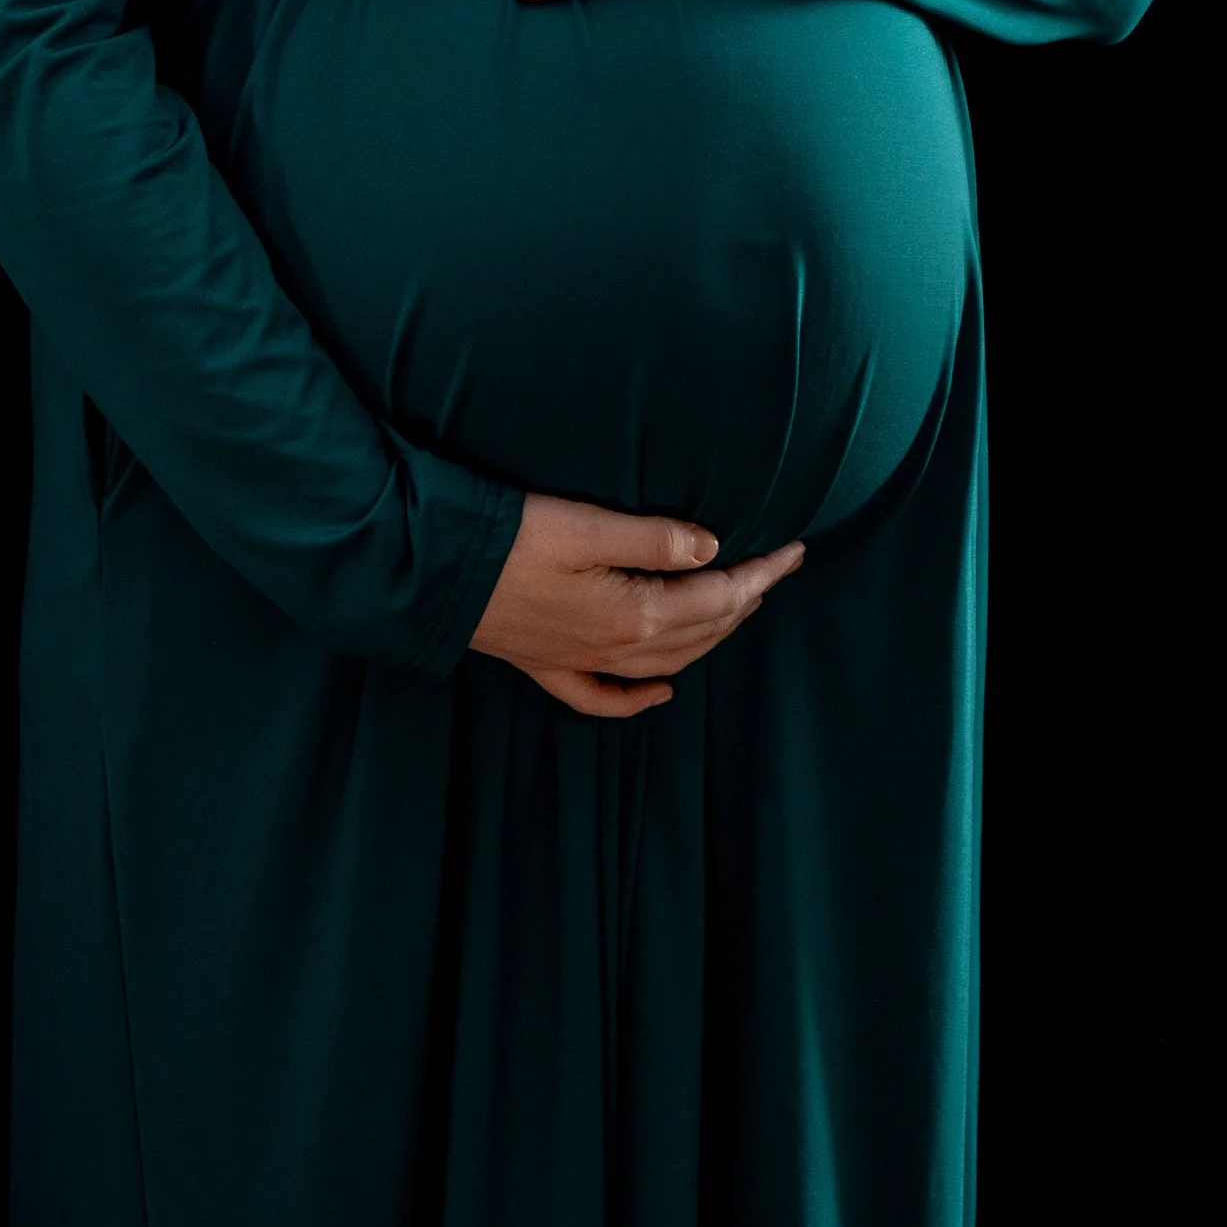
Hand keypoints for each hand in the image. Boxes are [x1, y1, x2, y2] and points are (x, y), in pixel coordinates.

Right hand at [469, 492, 807, 719]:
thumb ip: (652, 540)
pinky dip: (639, 700)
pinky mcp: (545, 665)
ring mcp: (580, 662)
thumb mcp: (583, 526)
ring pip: (666, 663)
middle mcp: (613, 648)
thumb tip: (712, 550)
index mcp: (631, 614)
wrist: (431, 574)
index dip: (761, 573)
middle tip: (777, 570)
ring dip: (710, 640)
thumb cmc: (505, 539)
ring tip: (740, 610)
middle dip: (747, 601)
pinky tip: (662, 693)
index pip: (718, 596)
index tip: (795, 550)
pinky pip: (603, 697)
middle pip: (701, 632)